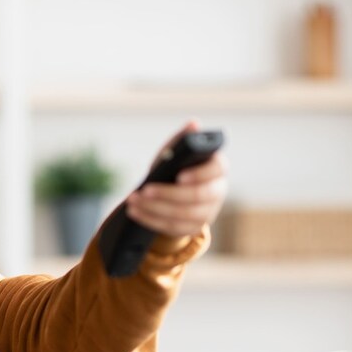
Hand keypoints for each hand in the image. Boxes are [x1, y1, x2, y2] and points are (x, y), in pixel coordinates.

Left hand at [125, 121, 228, 239]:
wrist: (174, 191)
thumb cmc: (178, 166)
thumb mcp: (177, 152)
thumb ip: (183, 140)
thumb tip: (193, 124)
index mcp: (218, 168)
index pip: (215, 171)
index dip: (198, 175)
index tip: (179, 176)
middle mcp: (217, 192)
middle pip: (196, 196)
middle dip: (168, 193)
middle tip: (145, 190)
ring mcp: (207, 212)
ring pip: (182, 214)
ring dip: (154, 208)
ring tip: (133, 200)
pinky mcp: (192, 228)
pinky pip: (172, 227)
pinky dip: (150, 220)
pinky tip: (135, 212)